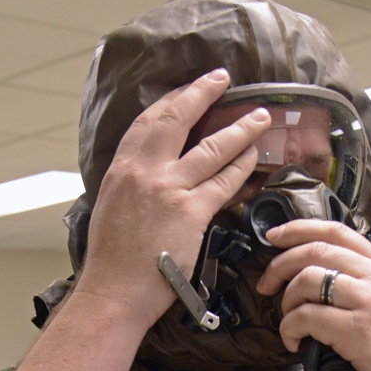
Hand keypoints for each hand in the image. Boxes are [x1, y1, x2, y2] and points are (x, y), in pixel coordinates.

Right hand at [75, 69, 271, 336]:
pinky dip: (241, 166)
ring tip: (259, 117)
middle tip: (223, 78)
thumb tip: (146, 178)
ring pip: (211, 148)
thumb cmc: (112, 262)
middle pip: (178, 119)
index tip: (189, 89)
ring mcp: (170, 190)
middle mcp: (145, 172)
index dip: (173, 100)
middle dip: (203, 93)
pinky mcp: (192, 213)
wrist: (114, 292)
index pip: (148, 121)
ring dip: (239, 128)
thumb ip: (130, 187)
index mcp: (122, 169)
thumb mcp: (111, 210)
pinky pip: (223, 182)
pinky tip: (253, 157)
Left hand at [256, 219, 370, 370]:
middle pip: (315, 250)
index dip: (298, 229)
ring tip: (289, 322)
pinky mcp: (359, 329)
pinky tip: (294, 342)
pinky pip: (307, 316)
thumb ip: (360, 285)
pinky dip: (290, 328)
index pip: (336, 231)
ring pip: (307, 279)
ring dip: (286, 302)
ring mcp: (370, 301)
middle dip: (279, 265)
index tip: (274, 237)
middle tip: (265, 285)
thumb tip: (313, 276)